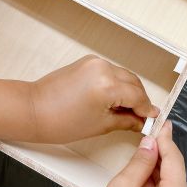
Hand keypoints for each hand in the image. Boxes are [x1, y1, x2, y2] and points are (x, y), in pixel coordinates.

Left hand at [27, 55, 159, 143]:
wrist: (34, 110)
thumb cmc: (60, 121)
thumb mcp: (100, 125)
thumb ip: (126, 120)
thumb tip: (142, 121)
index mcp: (107, 86)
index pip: (138, 96)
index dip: (147, 109)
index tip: (152, 118)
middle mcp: (104, 68)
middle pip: (134, 83)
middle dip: (140, 99)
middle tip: (143, 116)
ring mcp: (95, 62)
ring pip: (123, 75)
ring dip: (130, 90)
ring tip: (129, 109)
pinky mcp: (88, 61)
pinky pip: (111, 71)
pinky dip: (117, 83)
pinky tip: (116, 98)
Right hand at [70, 121, 186, 186]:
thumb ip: (140, 162)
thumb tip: (150, 145)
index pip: (174, 161)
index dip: (166, 140)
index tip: (162, 124)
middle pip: (174, 175)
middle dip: (159, 157)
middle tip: (149, 136)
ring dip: (155, 174)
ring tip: (139, 159)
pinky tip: (140, 183)